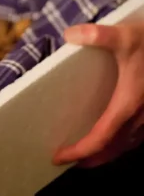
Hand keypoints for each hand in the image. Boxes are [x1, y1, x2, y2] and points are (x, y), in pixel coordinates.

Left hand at [54, 22, 143, 167]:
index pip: (101, 137)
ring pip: (127, 143)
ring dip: (107, 151)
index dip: (81, 151)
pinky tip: (114, 134)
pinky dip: (121, 141)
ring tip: (88, 152)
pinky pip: (137, 135)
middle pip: (114, 147)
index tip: (60, 157)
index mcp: (128, 104)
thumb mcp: (125, 36)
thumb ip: (99, 35)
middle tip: (69, 161)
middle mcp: (141, 116)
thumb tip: (70, 34)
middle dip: (91, 158)